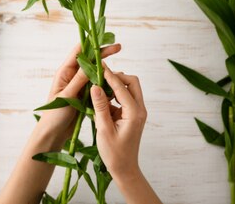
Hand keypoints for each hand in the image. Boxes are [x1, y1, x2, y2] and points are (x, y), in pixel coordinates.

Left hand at [38, 43, 121, 144]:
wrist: (52, 135)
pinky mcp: (85, 96)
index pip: (79, 52)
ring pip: (95, 73)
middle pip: (89, 60)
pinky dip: (105, 84)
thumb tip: (92, 63)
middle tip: (118, 47)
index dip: (92, 45)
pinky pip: (97, 86)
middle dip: (104, 54)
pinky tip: (114, 85)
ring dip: (106, 71)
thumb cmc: (53, 116)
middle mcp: (72, 77)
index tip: (105, 41)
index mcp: (64, 73)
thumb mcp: (66, 97)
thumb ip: (79, 81)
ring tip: (118, 70)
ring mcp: (79, 86)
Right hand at [90, 65, 146, 180]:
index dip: (110, 76)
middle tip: (100, 76)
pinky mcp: (131, 115)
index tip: (99, 67)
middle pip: (132, 83)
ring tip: (98, 87)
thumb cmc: (114, 154)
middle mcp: (139, 110)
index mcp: (134, 113)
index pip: (122, 87)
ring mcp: (137, 112)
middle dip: (117, 77)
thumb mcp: (104, 129)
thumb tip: (95, 87)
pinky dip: (114, 96)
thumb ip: (100, 106)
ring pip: (129, 89)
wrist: (124, 169)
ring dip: (115, 86)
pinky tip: (100, 100)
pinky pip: (124, 99)